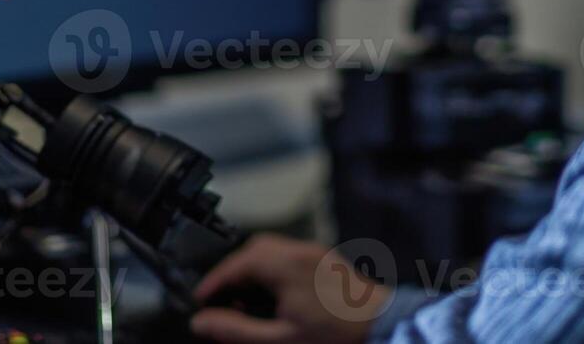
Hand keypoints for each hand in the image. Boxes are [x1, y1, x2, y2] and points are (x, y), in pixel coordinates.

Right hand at [190, 234, 392, 343]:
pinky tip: (272, 295)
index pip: (235, 263)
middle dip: (232, 271)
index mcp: (285, 265)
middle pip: (252, 249)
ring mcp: (314, 252)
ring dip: (252, 269)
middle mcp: (299, 250)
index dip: (213, 282)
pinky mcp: (325, 259)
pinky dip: (272, 268)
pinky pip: (289, 254)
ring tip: (243, 299)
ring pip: (271, 249)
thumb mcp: (279, 339)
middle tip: (220, 298)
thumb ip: (236, 330)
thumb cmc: (336, 335)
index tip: (200, 299)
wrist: (383, 327)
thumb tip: (202, 323)